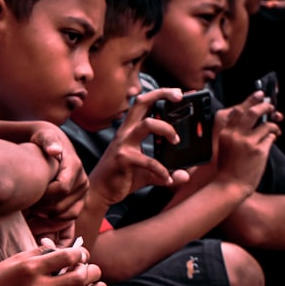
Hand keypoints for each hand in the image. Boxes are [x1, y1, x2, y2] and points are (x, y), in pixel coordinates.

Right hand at [0, 240, 103, 285]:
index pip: (68, 257)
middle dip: (82, 272)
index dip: (78, 254)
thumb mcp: (15, 261)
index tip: (78, 254)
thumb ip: (40, 254)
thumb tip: (64, 249)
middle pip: (78, 278)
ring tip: (56, 283)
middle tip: (79, 269)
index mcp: (30, 268)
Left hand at [23, 134, 89, 238]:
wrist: (52, 144)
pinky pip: (71, 216)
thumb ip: (47, 141)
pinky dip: (55, 220)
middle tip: (27, 202)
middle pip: (62, 205)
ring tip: (32, 208)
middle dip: (42, 207)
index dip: (43, 195)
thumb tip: (54, 150)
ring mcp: (83, 191)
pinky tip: (40, 214)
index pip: (61, 189)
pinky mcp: (81, 199)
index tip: (29, 192)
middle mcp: (83, 179)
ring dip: (48, 216)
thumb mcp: (43, 136)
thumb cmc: (43, 141)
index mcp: (74, 165)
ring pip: (67, 214)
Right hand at [87, 88, 190, 207]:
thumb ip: (166, 171)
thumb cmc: (121, 177)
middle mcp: (126, 132)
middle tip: (180, 96)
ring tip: (176, 141)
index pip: (143, 104)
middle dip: (162, 94)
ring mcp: (123, 144)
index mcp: (130, 130)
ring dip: (167, 129)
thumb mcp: (148, 172)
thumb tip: (185, 175)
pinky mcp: (123, 159)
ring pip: (147, 124)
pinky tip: (167, 179)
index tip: (178, 94)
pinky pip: (148, 161)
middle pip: (141, 102)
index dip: (160, 94)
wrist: (99, 191)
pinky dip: (162, 171)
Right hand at [211, 91, 280, 190]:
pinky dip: (274, 136)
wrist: (229, 186)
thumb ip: (233, 133)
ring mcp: (247, 142)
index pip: (237, 110)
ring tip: (276, 127)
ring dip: (273, 125)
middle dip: (265, 106)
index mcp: (224, 133)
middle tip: (270, 105)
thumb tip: (250, 121)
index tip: (258, 96)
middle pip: (252, 112)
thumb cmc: (226, 168)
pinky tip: (273, 139)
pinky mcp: (259, 150)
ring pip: (266, 125)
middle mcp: (235, 135)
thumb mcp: (224, 146)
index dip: (250, 101)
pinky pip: (271, 137)